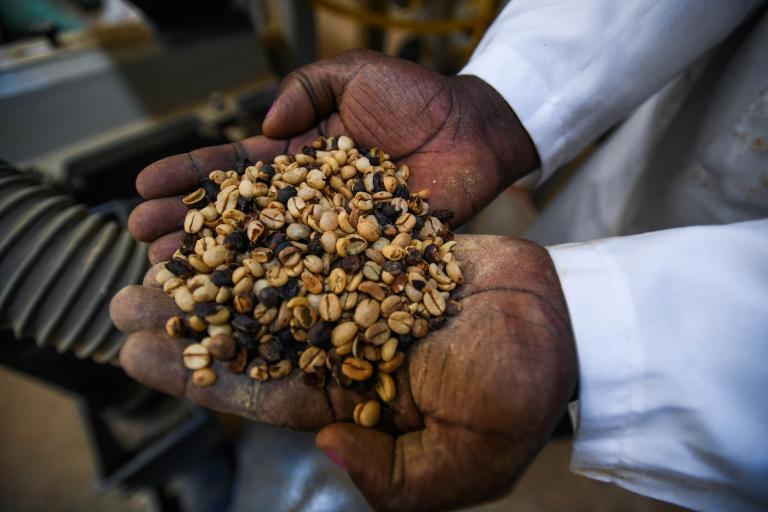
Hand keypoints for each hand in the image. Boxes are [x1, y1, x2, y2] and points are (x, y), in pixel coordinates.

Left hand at [111, 234, 575, 510]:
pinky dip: (277, 226)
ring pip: (277, 281)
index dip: (201, 374)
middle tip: (125, 300)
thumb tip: (322, 443)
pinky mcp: (380, 256)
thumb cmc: (519, 398)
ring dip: (222, 268)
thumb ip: (391, 475)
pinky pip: (321, 238)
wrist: (562, 325)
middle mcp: (347, 351)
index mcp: (355, 405)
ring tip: (162, 249)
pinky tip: (234, 211)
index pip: (264, 392)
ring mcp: (361, 300)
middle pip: (255, 333)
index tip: (139, 354)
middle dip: (191, 319)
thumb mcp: (461, 465)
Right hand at [128, 50, 537, 264]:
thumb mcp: (354, 75)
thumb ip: (307, 89)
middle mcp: (310, 200)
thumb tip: (263, 124)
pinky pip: (322, 274)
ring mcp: (335, 231)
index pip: (236, 169)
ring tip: (171, 274)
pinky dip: (285, 289)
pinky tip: (245, 303)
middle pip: (242, 216)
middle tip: (140, 241)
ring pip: (270, 250)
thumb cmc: (420, 99)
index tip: (143, 186)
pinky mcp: (367, 256)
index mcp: (301, 157)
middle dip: (190, 225)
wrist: (476, 131)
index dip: (192, 177)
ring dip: (221, 263)